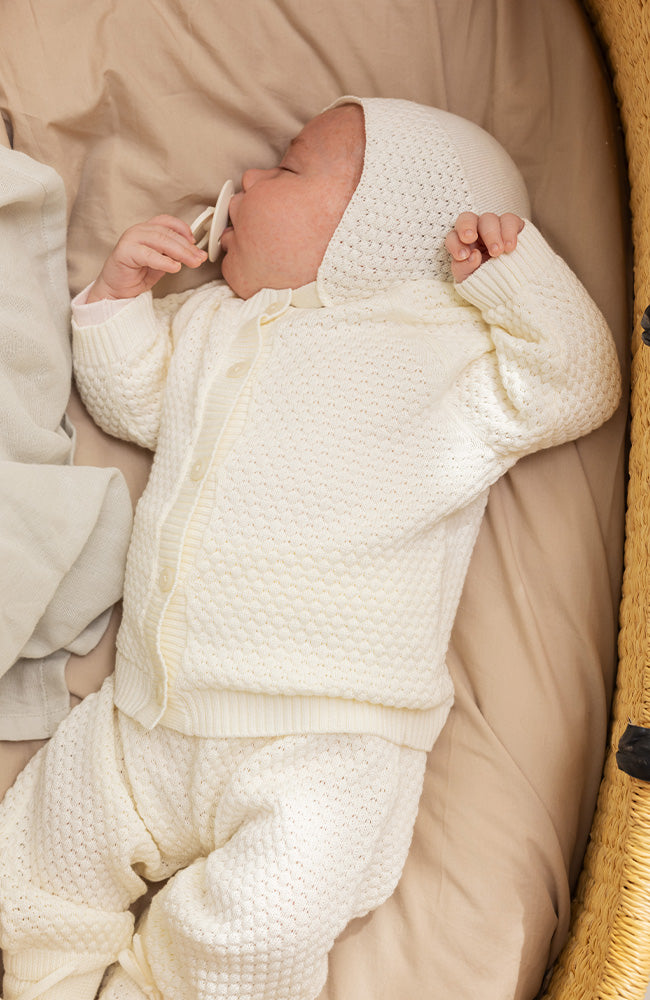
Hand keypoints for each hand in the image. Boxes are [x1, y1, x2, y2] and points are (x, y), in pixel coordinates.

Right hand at [87, 215, 207, 301]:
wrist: (117, 290)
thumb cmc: (136, 275)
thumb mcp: (161, 263)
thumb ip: (174, 255)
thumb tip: (196, 254)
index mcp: (147, 230)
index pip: (168, 222)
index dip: (183, 229)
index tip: (196, 243)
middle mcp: (139, 231)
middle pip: (167, 233)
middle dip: (187, 247)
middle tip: (200, 257)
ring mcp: (131, 239)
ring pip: (160, 241)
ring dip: (180, 252)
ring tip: (192, 262)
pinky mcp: (125, 252)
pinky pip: (148, 254)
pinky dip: (164, 261)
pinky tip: (175, 267)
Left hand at [445, 212, 523, 282]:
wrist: (509, 287)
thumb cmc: (484, 281)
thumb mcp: (468, 279)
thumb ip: (464, 268)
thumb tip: (473, 255)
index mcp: (462, 243)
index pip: (453, 236)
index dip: (455, 243)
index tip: (462, 256)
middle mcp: (476, 231)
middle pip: (468, 218)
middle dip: (468, 228)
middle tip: (471, 239)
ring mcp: (494, 227)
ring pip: (489, 218)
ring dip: (492, 234)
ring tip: (498, 252)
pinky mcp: (513, 227)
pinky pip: (510, 220)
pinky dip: (509, 231)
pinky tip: (510, 247)